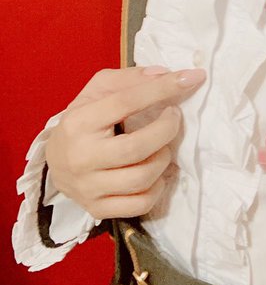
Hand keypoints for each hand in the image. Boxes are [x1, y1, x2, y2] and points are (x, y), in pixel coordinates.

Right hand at [44, 65, 205, 218]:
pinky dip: (157, 188)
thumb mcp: (98, 91)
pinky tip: (157, 173)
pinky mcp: (97, 208)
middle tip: (174, 117)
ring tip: (164, 146)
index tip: (190, 78)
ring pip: (141, 178)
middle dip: (166, 129)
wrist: (55, 160)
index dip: (162, 89)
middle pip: (137, 147)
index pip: (126, 102)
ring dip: (163, 158)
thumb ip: (129, 79)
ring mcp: (88, 187)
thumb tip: (165, 75)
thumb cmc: (84, 121)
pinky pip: (139, 204)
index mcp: (79, 122)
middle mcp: (81, 157)